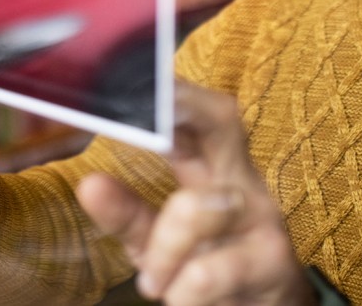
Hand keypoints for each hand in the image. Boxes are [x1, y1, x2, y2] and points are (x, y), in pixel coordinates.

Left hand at [76, 82, 315, 305]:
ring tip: (154, 283)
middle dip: (181, 108)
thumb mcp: (162, 241)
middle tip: (143, 115)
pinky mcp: (272, 263)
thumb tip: (89, 184)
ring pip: (197, 209)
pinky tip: (181, 299)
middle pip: (223, 120)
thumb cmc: (213, 268)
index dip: (172, 92)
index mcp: (217, 167)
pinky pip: (206, 272)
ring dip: (164, 251)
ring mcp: (262, 218)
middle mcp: (243, 180)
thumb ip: (128, 213)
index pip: (199, 112)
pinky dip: (181, 291)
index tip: (136, 78)